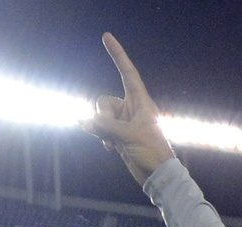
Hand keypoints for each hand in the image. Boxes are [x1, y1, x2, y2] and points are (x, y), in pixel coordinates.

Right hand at [83, 34, 176, 185]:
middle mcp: (132, 109)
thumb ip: (105, 126)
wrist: (158, 177)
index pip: (127, 72)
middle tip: (112, 133)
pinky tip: (109, 149)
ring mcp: (124, 123)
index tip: (107, 36)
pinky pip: (101, 128)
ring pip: (100, 116)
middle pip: (104, 101)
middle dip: (101, 116)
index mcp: (141, 102)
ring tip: (111, 144)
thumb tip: (83, 120)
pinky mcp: (119, 135)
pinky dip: (100, 136)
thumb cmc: (152, 154)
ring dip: (100, 129)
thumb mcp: (129, 136)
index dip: (118, 54)